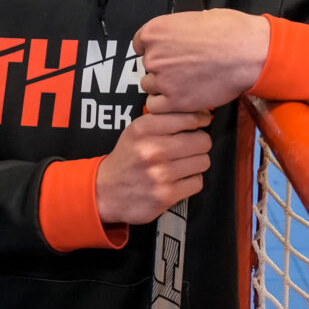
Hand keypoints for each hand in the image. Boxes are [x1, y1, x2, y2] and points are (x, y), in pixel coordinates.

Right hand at [96, 110, 212, 224]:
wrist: (106, 191)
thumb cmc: (127, 158)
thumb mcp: (137, 129)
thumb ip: (165, 118)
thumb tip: (201, 113)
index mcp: (145, 128)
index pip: (190, 117)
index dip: (201, 120)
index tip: (202, 123)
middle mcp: (152, 150)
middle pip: (202, 140)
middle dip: (199, 143)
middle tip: (189, 147)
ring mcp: (160, 174)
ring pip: (203, 161)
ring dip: (196, 163)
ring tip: (182, 164)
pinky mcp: (166, 195)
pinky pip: (197, 182)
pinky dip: (191, 181)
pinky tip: (178, 179)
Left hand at [133, 9, 270, 111]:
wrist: (247, 53)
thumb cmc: (229, 30)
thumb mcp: (195, 18)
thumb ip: (176, 31)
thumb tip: (177, 37)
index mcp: (155, 31)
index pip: (139, 44)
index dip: (155, 50)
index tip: (167, 54)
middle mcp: (153, 55)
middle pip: (147, 66)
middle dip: (162, 68)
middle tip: (183, 68)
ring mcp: (162, 79)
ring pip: (150, 86)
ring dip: (163, 87)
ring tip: (186, 83)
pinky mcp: (174, 101)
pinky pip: (156, 106)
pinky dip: (166, 104)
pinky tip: (181, 98)